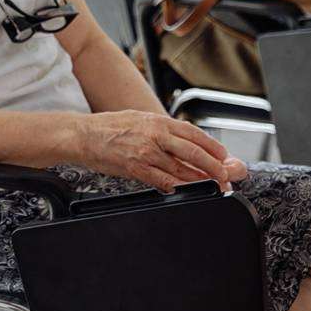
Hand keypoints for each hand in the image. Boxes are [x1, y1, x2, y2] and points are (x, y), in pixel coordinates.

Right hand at [76, 111, 249, 192]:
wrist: (83, 135)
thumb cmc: (110, 127)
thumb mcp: (140, 119)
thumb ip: (162, 130)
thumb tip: (184, 140)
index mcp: (158, 121)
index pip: (194, 134)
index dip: (213, 147)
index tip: (225, 158)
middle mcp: (155, 135)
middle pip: (193, 152)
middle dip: (214, 167)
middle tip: (227, 177)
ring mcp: (146, 152)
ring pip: (181, 169)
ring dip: (200, 181)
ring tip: (213, 187)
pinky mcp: (136, 168)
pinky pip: (162, 181)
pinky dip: (175, 187)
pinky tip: (184, 191)